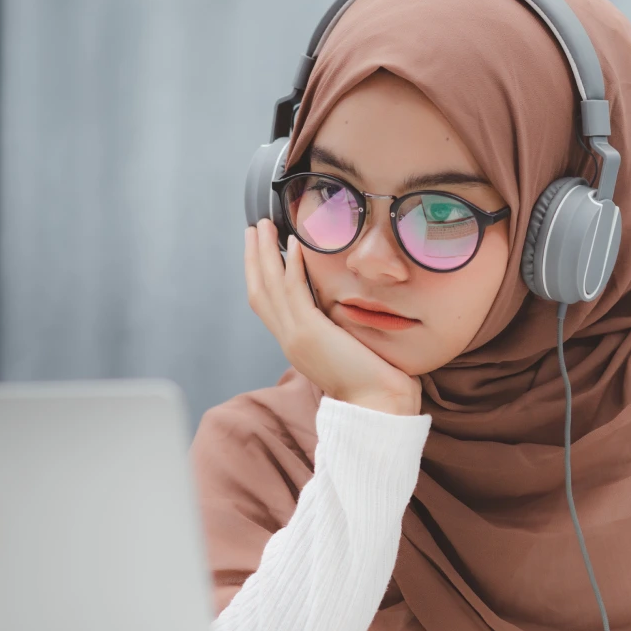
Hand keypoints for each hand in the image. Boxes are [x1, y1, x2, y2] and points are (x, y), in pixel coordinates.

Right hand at [244, 219, 422, 415]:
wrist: (377, 404)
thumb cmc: (373, 381)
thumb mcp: (346, 348)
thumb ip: (338, 328)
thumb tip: (344, 309)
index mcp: (296, 344)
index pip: (268, 304)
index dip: (261, 275)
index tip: (262, 249)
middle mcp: (289, 339)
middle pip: (259, 292)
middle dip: (254, 258)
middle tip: (254, 229)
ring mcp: (296, 337)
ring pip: (269, 288)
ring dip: (265, 254)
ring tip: (264, 226)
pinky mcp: (310, 333)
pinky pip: (293, 292)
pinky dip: (290, 266)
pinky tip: (292, 244)